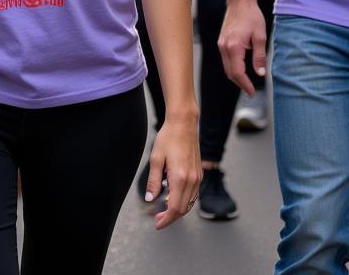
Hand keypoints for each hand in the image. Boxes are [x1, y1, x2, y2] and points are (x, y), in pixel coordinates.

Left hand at [147, 112, 201, 229]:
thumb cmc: (168, 138)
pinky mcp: (199, 174)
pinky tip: (173, 197)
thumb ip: (153, 181)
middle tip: (157, 218)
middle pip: (183, 209)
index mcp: (180, 178)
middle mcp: (192, 180)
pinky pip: (193, 194)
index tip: (157, 224)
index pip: (175, 208)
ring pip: (189, 203)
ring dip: (177, 210)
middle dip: (170, 217)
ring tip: (163, 209)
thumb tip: (150, 199)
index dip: (166, 220)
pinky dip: (184, 200)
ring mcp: (197, 178)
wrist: (183, 124)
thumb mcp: (156, 158)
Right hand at [218, 0, 265, 94]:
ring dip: (236, 76)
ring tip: (247, 82)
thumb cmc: (251, 16)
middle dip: (240, 83)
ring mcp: (221, 44)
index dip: (245, 84)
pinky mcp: (221, 41)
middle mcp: (224, 46)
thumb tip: (260, 73)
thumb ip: (259, 56)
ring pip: (226, 67)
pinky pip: (225, 59)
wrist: (239, 2)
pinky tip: (241, 68)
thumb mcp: (260, 37)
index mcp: (234, 46)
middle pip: (229, 72)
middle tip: (251, 90)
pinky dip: (232, 67)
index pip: (237, 72)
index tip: (252, 91)